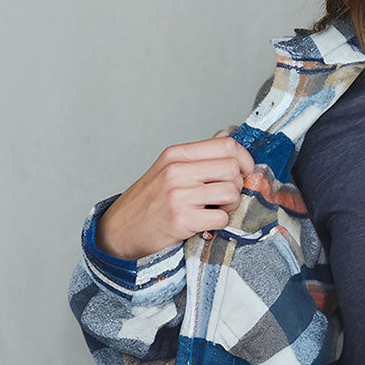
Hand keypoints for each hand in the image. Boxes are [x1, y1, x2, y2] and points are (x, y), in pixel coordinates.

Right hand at [96, 132, 255, 260]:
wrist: (120, 230)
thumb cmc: (147, 201)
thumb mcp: (169, 168)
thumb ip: (200, 155)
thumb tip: (227, 135)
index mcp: (177, 155)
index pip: (227, 145)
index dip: (244, 159)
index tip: (243, 171)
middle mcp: (177, 171)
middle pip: (233, 168)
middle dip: (237, 185)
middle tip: (225, 195)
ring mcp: (179, 195)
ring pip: (232, 192)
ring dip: (230, 205)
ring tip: (214, 208)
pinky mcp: (182, 219)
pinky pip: (222, 218)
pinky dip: (220, 222)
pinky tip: (205, 221)